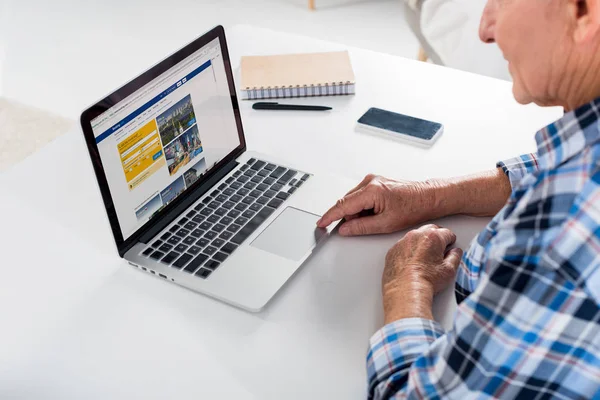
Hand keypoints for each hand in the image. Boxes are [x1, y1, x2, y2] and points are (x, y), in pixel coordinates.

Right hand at [316, 174, 443, 235]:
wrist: (428, 198)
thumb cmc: (413, 208)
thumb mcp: (385, 224)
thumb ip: (361, 227)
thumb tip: (345, 229)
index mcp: (371, 191)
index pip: (343, 205)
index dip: (330, 216)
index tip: (321, 223)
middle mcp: (370, 181)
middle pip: (347, 203)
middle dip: (350, 217)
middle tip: (362, 227)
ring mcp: (372, 180)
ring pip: (353, 200)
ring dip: (358, 212)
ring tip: (377, 218)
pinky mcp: (375, 182)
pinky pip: (360, 196)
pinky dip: (363, 207)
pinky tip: (376, 212)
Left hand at [382, 224, 462, 322]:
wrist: (405, 291)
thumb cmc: (426, 281)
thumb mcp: (449, 270)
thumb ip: (455, 257)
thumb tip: (455, 253)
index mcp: (432, 237)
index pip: (447, 233)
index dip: (451, 240)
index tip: (450, 244)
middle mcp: (416, 236)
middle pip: (430, 230)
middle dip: (437, 237)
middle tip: (440, 248)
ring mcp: (402, 242)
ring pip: (415, 236)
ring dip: (421, 242)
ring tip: (425, 256)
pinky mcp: (393, 250)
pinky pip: (403, 245)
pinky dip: (408, 250)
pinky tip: (412, 262)